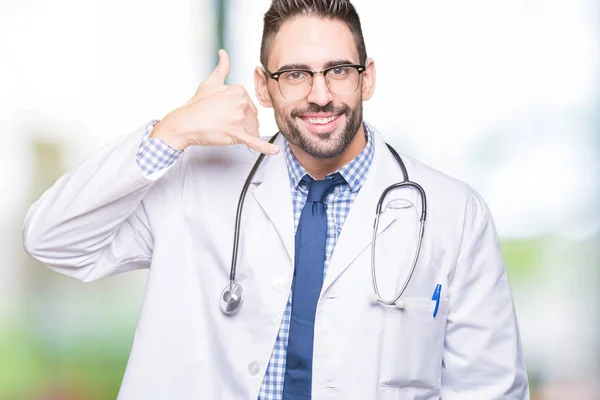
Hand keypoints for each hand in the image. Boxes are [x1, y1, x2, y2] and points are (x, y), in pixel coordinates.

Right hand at [151, 49, 278, 154]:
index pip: (250, 105)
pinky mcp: (236, 134)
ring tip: (226, 131)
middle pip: (253, 118)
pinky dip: (265, 148)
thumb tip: (224, 53)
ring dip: (244, 133)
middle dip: (242, 123)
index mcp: (239, 90)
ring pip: (253, 130)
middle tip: (223, 122)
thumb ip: (221, 68)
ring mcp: (239, 119)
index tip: (225, 113)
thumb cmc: (196, 105)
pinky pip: (254, 142)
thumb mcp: (210, 82)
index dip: (239, 112)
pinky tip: (275, 151)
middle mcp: (242, 103)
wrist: (185, 123)